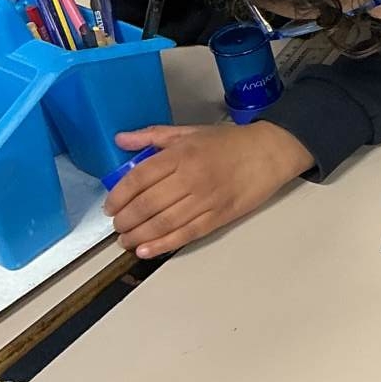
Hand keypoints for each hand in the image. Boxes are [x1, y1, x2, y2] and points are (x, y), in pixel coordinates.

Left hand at [105, 123, 313, 258]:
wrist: (270, 152)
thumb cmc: (230, 142)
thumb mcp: (190, 131)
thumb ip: (153, 136)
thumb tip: (121, 140)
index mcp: (182, 154)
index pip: (140, 178)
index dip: (119, 195)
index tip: (110, 206)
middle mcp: (191, 178)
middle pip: (148, 204)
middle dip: (126, 220)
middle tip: (117, 226)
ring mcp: (206, 200)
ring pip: (164, 223)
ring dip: (139, 236)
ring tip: (126, 241)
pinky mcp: (219, 217)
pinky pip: (186, 234)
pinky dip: (163, 245)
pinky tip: (146, 250)